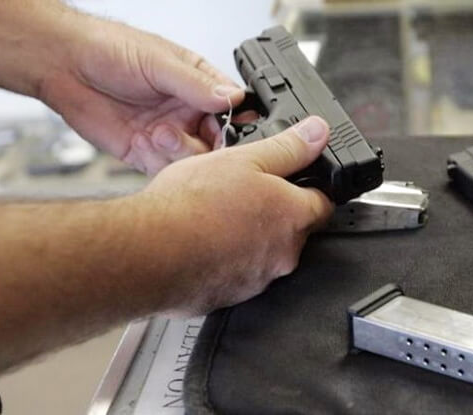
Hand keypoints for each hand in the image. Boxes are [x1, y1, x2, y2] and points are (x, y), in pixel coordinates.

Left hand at [40, 16, 244, 174]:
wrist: (62, 64)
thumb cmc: (108, 48)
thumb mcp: (158, 62)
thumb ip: (196, 84)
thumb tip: (232, 97)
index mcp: (198, 84)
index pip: (231, 108)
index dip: (236, 122)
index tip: (231, 130)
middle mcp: (186, 111)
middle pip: (216, 141)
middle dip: (209, 146)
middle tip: (193, 138)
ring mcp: (167, 134)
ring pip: (193, 160)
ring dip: (180, 152)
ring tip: (158, 134)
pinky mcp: (144, 152)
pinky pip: (165, 170)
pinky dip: (159, 163)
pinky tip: (144, 143)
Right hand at [139, 116, 333, 314]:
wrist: (149, 253)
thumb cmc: (191, 206)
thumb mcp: (243, 159)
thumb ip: (287, 147)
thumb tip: (317, 134)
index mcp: (293, 218)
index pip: (324, 203)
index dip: (311, 187)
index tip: (295, 180)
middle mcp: (283, 254)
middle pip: (295, 229)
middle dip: (277, 212)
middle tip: (245, 193)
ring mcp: (258, 279)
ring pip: (265, 253)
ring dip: (250, 236)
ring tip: (217, 216)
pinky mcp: (231, 296)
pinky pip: (238, 274)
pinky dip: (227, 259)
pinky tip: (203, 241)